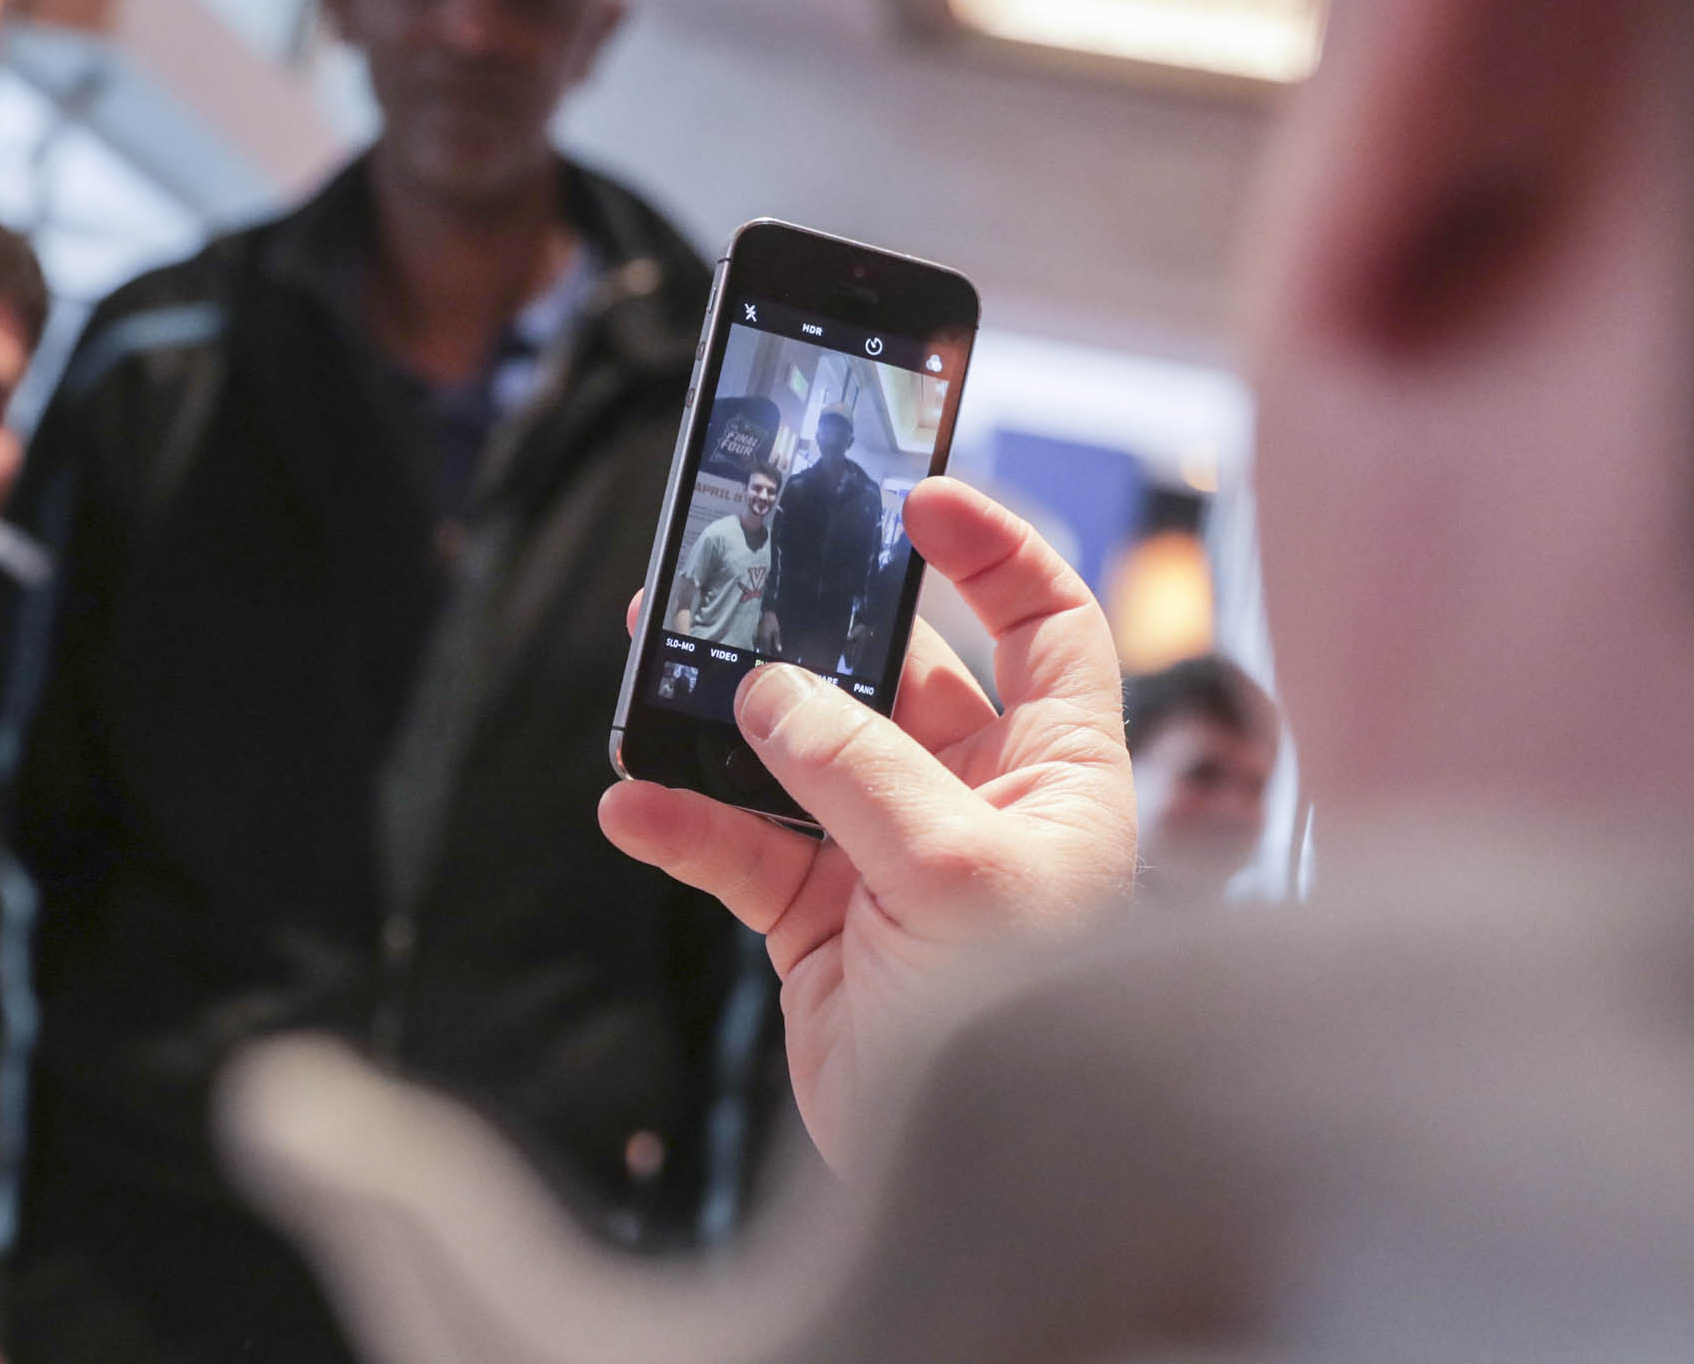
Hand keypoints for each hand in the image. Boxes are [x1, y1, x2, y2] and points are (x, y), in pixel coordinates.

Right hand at [601, 477, 1134, 1168]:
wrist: (982, 1194)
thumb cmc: (1030, 1032)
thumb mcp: (955, 874)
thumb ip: (856, 771)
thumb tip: (769, 692)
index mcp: (1061, 772)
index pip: (1045, 625)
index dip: (992, 553)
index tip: (918, 499)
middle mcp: (978, 802)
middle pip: (893, 677)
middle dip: (809, 629)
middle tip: (731, 576)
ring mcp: (892, 859)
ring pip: (797, 757)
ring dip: (723, 721)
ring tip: (649, 673)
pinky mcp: (822, 923)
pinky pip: (742, 850)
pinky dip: (685, 825)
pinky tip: (633, 802)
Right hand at [755, 612, 781, 654]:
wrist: (764, 612)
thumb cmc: (772, 622)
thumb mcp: (777, 631)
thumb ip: (777, 641)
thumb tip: (779, 650)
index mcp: (766, 637)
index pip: (766, 650)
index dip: (768, 655)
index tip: (770, 658)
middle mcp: (759, 637)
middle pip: (760, 649)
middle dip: (763, 653)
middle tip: (766, 657)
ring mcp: (755, 635)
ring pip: (756, 645)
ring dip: (760, 649)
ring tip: (763, 652)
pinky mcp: (753, 633)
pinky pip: (755, 641)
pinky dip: (757, 644)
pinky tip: (759, 646)